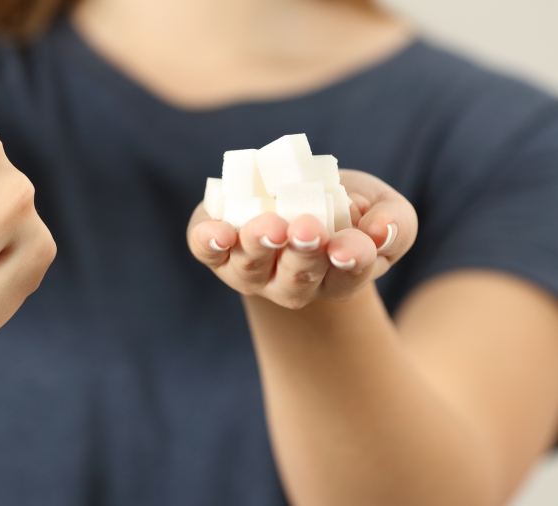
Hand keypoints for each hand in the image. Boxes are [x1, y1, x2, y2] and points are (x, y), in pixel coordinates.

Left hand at [187, 170, 415, 308]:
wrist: (293, 193)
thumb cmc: (345, 208)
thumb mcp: (382, 207)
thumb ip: (395, 224)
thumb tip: (382, 232)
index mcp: (338, 278)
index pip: (348, 274)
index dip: (349, 260)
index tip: (347, 246)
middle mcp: (291, 284)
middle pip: (298, 278)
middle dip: (302, 254)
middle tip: (306, 230)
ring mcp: (250, 271)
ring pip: (252, 268)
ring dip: (259, 246)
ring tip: (268, 227)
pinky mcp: (216, 250)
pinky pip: (207, 252)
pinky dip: (208, 242)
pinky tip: (214, 232)